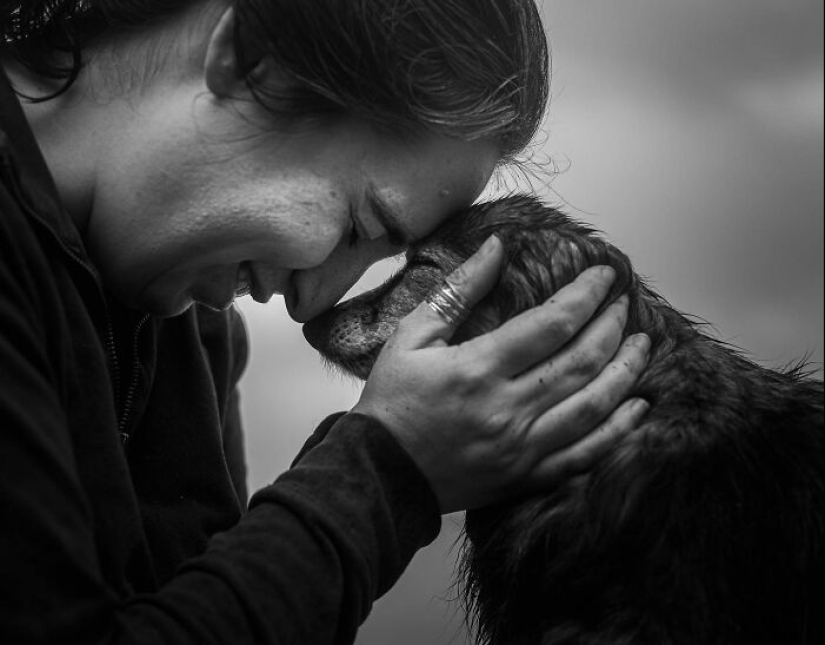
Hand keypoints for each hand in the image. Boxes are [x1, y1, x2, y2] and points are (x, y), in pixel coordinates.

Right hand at [352, 235, 650, 513]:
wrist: (380, 474)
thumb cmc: (392, 401)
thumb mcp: (412, 337)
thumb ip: (458, 291)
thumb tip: (495, 248)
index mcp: (478, 369)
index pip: (550, 324)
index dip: (584, 295)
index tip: (604, 276)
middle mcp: (508, 408)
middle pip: (580, 362)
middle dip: (611, 327)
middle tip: (623, 304)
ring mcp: (522, 446)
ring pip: (591, 406)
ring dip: (624, 372)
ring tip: (642, 345)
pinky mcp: (526, 475)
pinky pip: (584, 455)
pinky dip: (618, 431)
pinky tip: (638, 408)